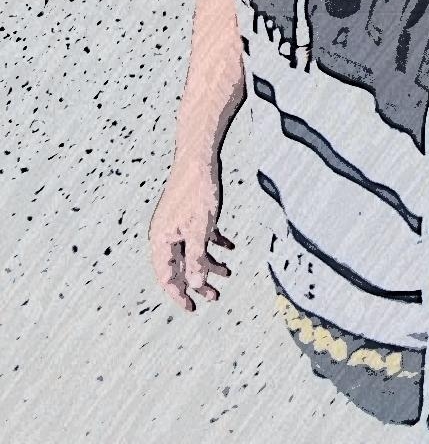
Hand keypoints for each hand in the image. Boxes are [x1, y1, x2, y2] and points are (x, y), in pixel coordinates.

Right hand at [149, 161, 234, 311]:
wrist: (198, 158)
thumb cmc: (197, 192)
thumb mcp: (200, 231)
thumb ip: (197, 260)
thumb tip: (196, 286)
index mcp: (161, 240)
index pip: (167, 277)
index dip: (179, 295)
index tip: (192, 308)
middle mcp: (166, 233)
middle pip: (180, 266)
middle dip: (198, 283)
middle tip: (215, 297)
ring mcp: (176, 223)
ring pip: (192, 251)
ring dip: (209, 264)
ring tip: (228, 273)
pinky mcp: (188, 213)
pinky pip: (199, 236)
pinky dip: (213, 244)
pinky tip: (229, 247)